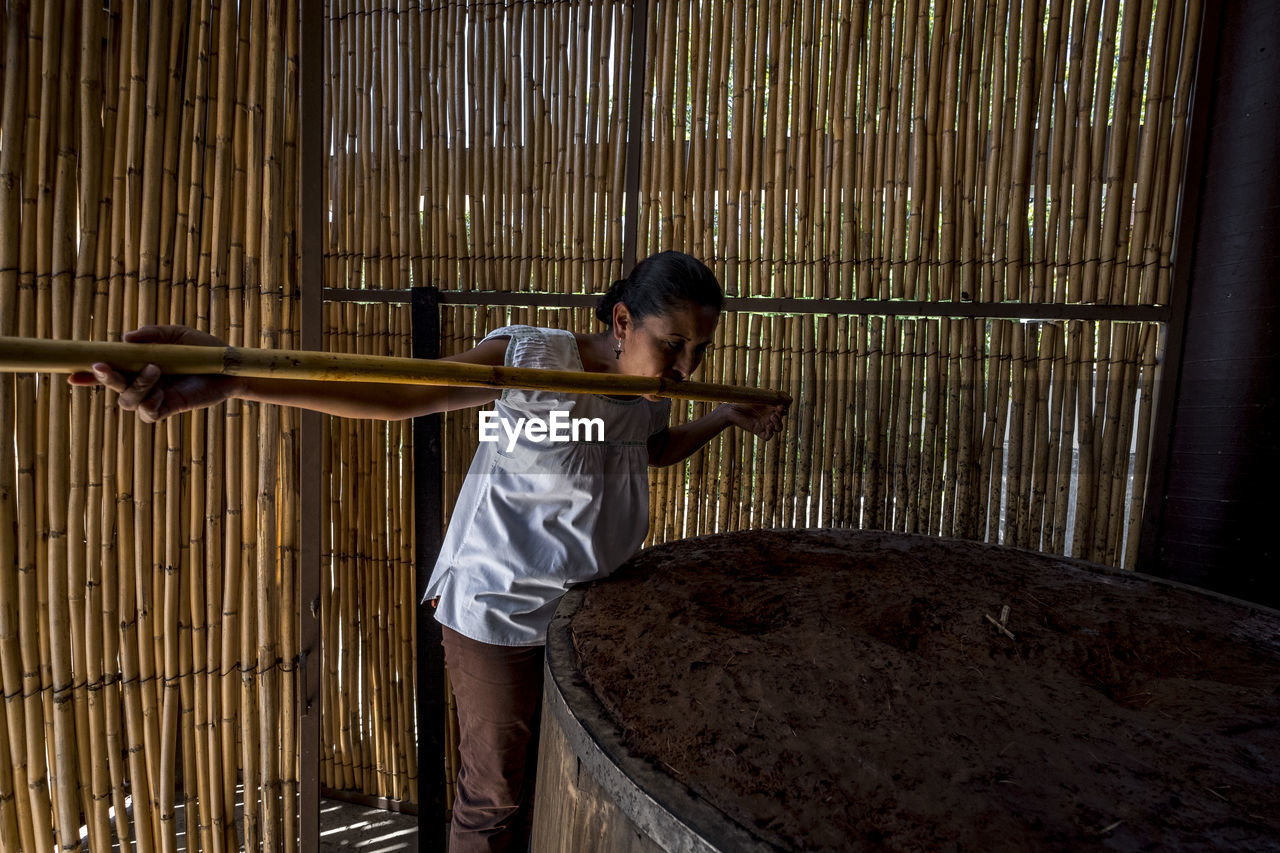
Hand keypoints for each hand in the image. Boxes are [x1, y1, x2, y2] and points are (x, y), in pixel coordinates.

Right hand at [67, 325, 242, 422]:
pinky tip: (160, 390)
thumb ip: (152, 334)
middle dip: (103, 378)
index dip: (88, 375)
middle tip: (102, 366)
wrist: (229, 366)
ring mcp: (155, 397)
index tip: (71, 373)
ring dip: (135, 385)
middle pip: (112, 387)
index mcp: (139, 364)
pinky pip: (148, 413)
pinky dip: (148, 402)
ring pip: (127, 401)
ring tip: (155, 369)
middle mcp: (143, 382)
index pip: (109, 371)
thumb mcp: (177, 334)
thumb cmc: (203, 350)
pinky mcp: (169, 408)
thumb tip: (126, 339)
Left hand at [722, 401, 786, 440]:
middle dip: (781, 416)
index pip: (783, 412)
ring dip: (778, 423)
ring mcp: (763, 425)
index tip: (780, 404)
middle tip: (777, 410)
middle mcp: (768, 418)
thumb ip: (766, 396)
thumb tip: (773, 391)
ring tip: (772, 417)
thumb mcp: (757, 398)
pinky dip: (771, 433)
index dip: (784, 409)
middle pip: (782, 420)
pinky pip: (768, 437)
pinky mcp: (757, 431)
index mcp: (770, 410)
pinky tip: (768, 426)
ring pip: (778, 429)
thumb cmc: (743, 402)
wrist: (732, 409)